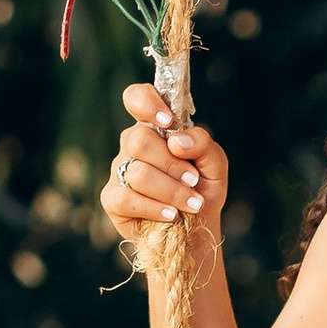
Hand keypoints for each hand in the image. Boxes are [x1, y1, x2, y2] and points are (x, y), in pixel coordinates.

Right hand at [101, 78, 229, 250]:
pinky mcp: (112, 198)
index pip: (136, 98)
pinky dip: (155, 208)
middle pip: (139, 140)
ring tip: (191, 203)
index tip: (168, 123)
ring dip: (171, 191)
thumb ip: (203, 143)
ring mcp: (119, 170)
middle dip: (172, 164)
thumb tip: (177, 141)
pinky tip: (172, 215)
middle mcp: (133, 144)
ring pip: (138, 173)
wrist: (196, 229)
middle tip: (194, 180)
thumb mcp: (215, 164)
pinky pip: (127, 198)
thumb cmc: (202, 189)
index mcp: (155, 126)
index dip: (147, 104)